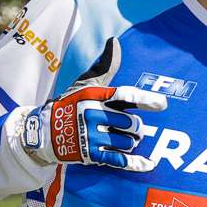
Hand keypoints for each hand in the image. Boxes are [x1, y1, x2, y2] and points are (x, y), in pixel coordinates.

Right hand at [18, 38, 165, 170]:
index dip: (144, 101)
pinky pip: (121, 160)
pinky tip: (150, 164)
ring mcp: (92, 136)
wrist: (43, 131)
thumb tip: (115, 42)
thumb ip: (105, 66)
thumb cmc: (70, 104)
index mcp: (96, 97)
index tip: (163, 104)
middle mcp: (94, 116)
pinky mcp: (91, 155)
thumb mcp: (86, 84)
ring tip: (118, 138)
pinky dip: (137, 164)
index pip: (124, 96)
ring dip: (130, 141)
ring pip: (129, 141)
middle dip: (134, 127)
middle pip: (132, 124)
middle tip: (127, 127)